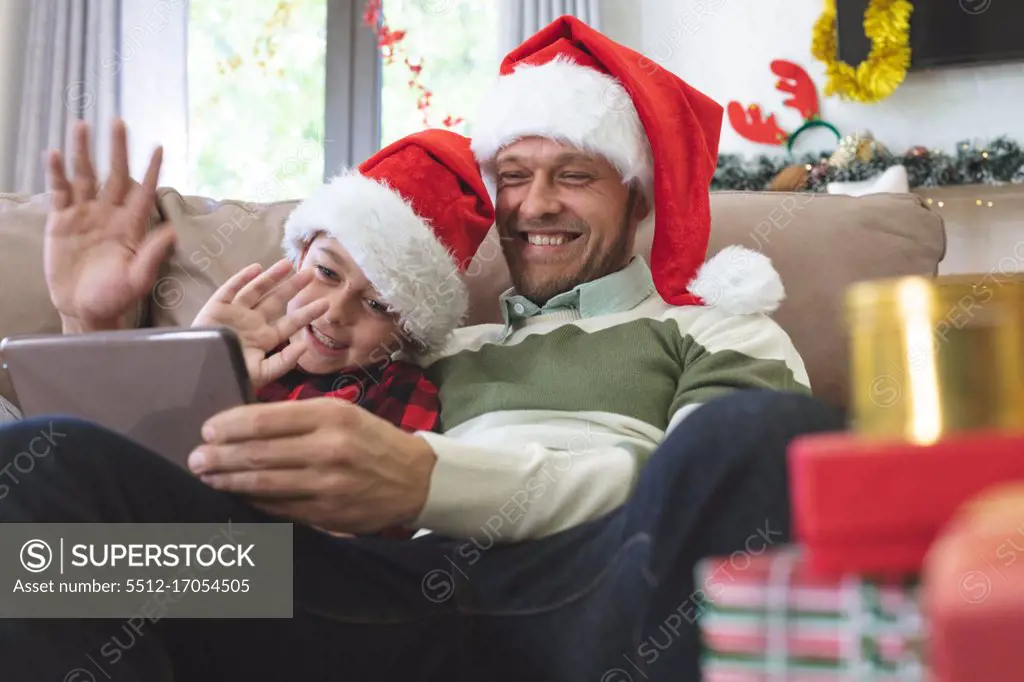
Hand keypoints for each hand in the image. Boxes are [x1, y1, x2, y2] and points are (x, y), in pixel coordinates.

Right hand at [44, 119, 175, 331]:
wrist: (83, 308)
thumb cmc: (115, 296)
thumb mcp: (137, 279)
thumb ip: (152, 255)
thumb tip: (173, 232)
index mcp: (132, 225)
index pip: (143, 191)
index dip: (150, 170)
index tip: (159, 147)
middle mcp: (109, 214)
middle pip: (114, 174)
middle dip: (117, 149)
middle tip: (119, 122)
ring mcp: (85, 214)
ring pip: (85, 176)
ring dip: (84, 152)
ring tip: (82, 125)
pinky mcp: (61, 221)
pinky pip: (59, 192)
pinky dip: (57, 173)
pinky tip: (54, 155)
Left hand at [187, 398, 436, 532]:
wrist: (415, 479)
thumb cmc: (372, 441)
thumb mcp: (344, 413)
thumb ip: (300, 417)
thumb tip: (245, 424)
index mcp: (331, 415)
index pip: (267, 418)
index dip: (230, 425)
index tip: (207, 429)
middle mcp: (329, 448)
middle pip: (259, 452)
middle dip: (220, 456)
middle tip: (195, 457)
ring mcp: (327, 484)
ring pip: (263, 483)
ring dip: (227, 480)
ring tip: (206, 476)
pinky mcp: (326, 514)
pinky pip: (278, 508)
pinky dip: (252, 501)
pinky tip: (235, 496)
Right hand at [192, 259, 328, 389]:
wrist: (197, 375)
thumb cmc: (229, 376)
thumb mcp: (261, 374)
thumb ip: (283, 362)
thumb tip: (304, 346)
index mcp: (265, 337)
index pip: (290, 322)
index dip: (307, 312)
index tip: (325, 303)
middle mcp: (253, 322)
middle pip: (276, 300)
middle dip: (293, 287)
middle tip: (311, 273)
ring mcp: (235, 312)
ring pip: (256, 290)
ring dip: (271, 277)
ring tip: (288, 264)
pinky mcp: (216, 307)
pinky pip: (230, 289)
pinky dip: (241, 279)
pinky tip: (256, 268)